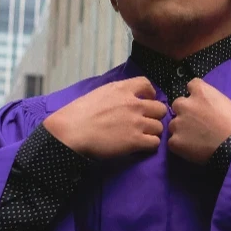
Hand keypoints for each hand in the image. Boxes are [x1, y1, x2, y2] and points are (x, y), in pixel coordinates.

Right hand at [43, 77, 167, 159]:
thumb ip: (115, 94)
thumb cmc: (77, 114)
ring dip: (152, 132)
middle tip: (145, 123)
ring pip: (159, 127)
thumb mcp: (98, 93)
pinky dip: (150, 145)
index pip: (147, 84)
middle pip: (160, 108)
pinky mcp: (136, 140)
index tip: (145, 101)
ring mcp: (136, 122)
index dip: (150, 94)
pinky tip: (140, 146)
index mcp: (122, 89)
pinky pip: (155, 142)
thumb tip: (122, 99)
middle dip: (154, 116)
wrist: (71, 131)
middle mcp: (134, 104)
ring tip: (141, 136)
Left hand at [168, 79, 230, 164]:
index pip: (191, 85)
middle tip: (197, 124)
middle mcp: (185, 104)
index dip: (196, 96)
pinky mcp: (175, 141)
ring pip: (174, 124)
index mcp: (200, 91)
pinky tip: (194, 150)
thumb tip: (204, 108)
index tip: (202, 104)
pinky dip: (181, 146)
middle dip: (185, 112)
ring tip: (197, 140)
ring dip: (182, 130)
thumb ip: (210, 101)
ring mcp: (178, 123)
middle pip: (178, 104)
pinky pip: (173, 142)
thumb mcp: (225, 103)